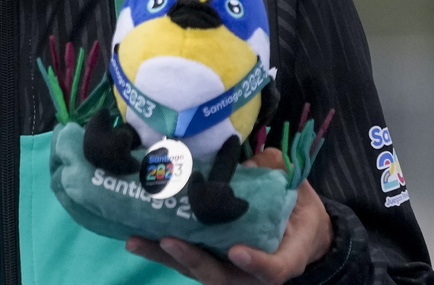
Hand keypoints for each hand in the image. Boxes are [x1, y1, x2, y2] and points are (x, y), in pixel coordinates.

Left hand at [125, 148, 332, 284]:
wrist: (298, 228)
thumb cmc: (299, 209)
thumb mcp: (298, 191)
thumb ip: (276, 173)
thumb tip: (252, 160)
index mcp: (286, 258)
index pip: (273, 271)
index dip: (257, 264)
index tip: (237, 251)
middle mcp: (253, 273)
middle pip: (220, 277)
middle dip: (193, 260)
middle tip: (170, 241)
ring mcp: (229, 270)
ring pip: (194, 269)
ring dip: (164, 255)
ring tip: (136, 240)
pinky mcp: (210, 260)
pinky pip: (184, 258)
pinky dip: (160, 248)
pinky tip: (135, 235)